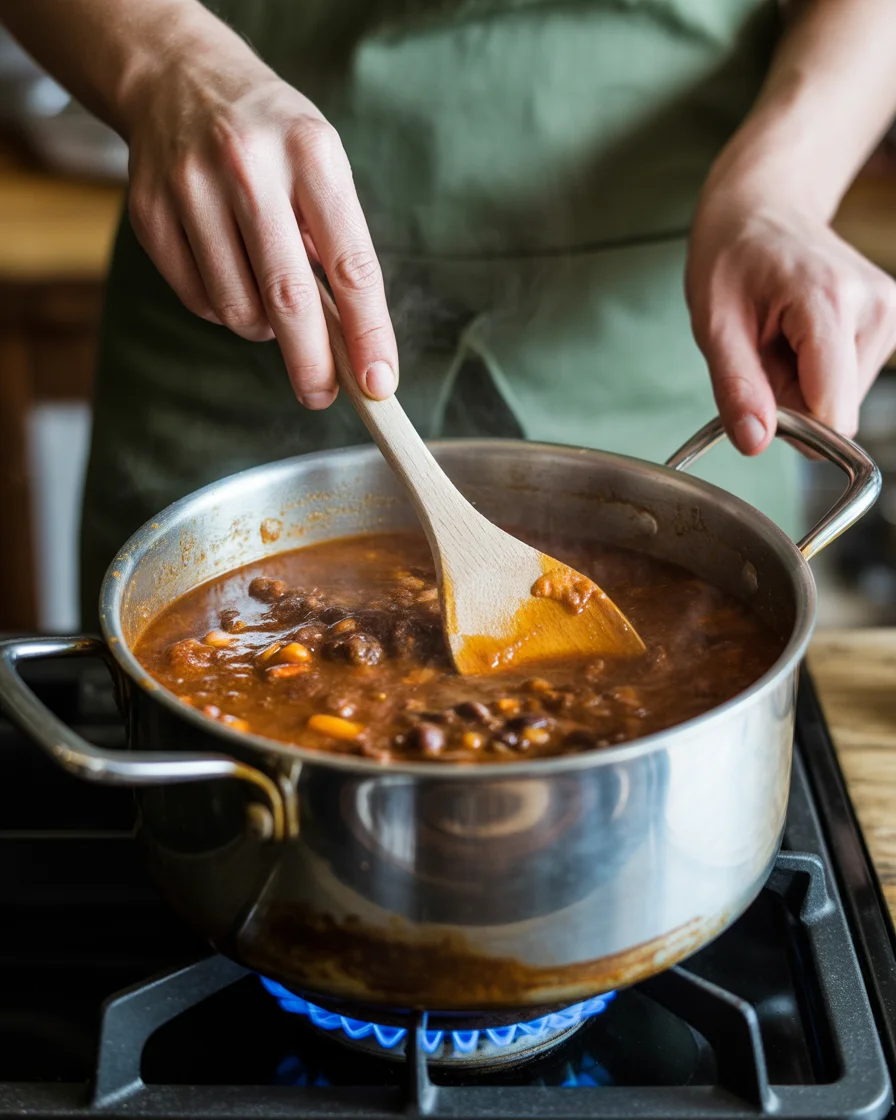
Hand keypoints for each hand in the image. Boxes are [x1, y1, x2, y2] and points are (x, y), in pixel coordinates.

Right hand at [122, 32, 396, 407]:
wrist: (179, 78)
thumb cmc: (272, 140)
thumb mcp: (321, 165)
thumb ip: (337, 244)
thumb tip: (350, 341)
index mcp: (310, 153)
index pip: (351, 264)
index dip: (368, 333)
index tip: (378, 383)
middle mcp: (248, 166)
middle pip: (288, 297)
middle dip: (310, 362)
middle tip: (321, 394)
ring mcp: (191, 188)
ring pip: (237, 308)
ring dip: (262, 328)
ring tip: (270, 301)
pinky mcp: (150, 212)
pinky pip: (198, 299)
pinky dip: (223, 309)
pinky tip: (233, 278)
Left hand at [686, 187, 895, 453]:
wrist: (764, 208)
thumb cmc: (732, 258)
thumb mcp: (714, 325)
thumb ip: (737, 388)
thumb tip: (756, 442)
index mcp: (831, 303)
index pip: (833, 413)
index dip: (790, 423)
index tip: (760, 392)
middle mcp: (876, 307)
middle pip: (838, 411)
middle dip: (793, 399)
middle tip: (764, 352)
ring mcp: (890, 313)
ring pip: (844, 400)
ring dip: (803, 383)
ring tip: (780, 338)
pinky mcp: (891, 321)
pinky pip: (850, 381)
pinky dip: (818, 371)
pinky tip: (800, 335)